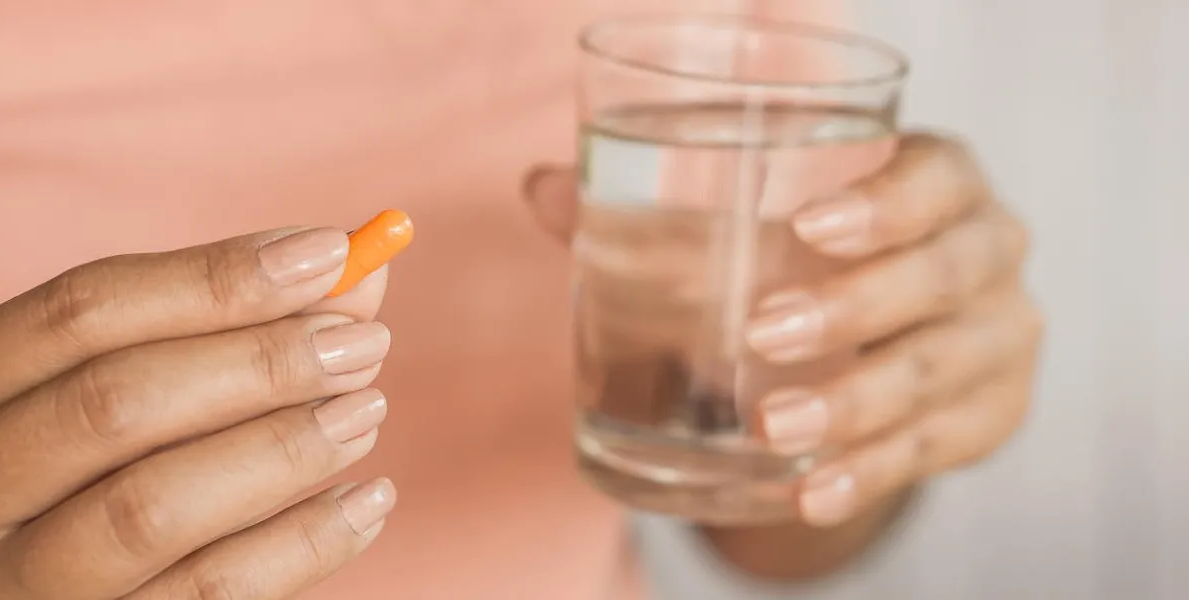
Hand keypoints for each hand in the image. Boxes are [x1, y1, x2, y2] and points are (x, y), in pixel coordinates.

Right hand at [0, 227, 395, 598]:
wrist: (86, 583)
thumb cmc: (133, 462)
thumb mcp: (157, 385)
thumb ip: (245, 324)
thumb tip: (361, 273)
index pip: (82, 312)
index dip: (215, 277)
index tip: (331, 252)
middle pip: (114, 405)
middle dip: (259, 363)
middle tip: (363, 343)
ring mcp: (31, 581)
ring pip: (153, 507)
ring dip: (285, 448)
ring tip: (367, 410)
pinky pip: (212, 593)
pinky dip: (307, 542)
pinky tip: (368, 498)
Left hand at [524, 132, 1042, 527]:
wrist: (880, 339)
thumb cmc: (808, 260)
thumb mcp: (749, 231)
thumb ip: (648, 214)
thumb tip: (541, 192)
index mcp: (938, 181)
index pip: (939, 175)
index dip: (888, 200)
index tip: (809, 225)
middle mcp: (988, 251)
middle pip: (942, 275)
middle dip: (853, 308)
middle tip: (762, 334)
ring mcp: (1001, 337)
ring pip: (939, 371)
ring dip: (856, 404)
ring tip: (773, 429)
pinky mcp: (990, 414)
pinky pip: (936, 447)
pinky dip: (869, 471)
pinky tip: (811, 491)